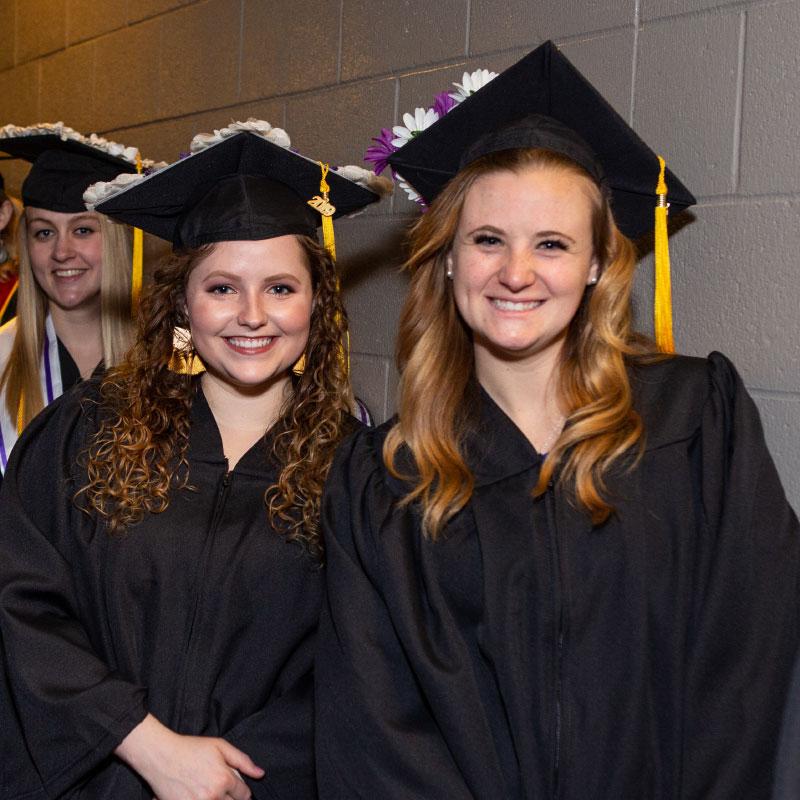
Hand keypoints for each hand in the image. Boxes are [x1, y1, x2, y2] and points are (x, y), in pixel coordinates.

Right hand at [116, 714, 264, 799]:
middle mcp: (213, 796)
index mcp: (224, 780)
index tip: (235, 787)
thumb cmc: (191, 748)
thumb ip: (243, 761)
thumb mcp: (220, 746)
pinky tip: (199, 794)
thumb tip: (260, 774)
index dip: (242, 790)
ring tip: (210, 791)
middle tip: (220, 787)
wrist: (162, 756)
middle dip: (230, 798)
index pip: (244, 795)